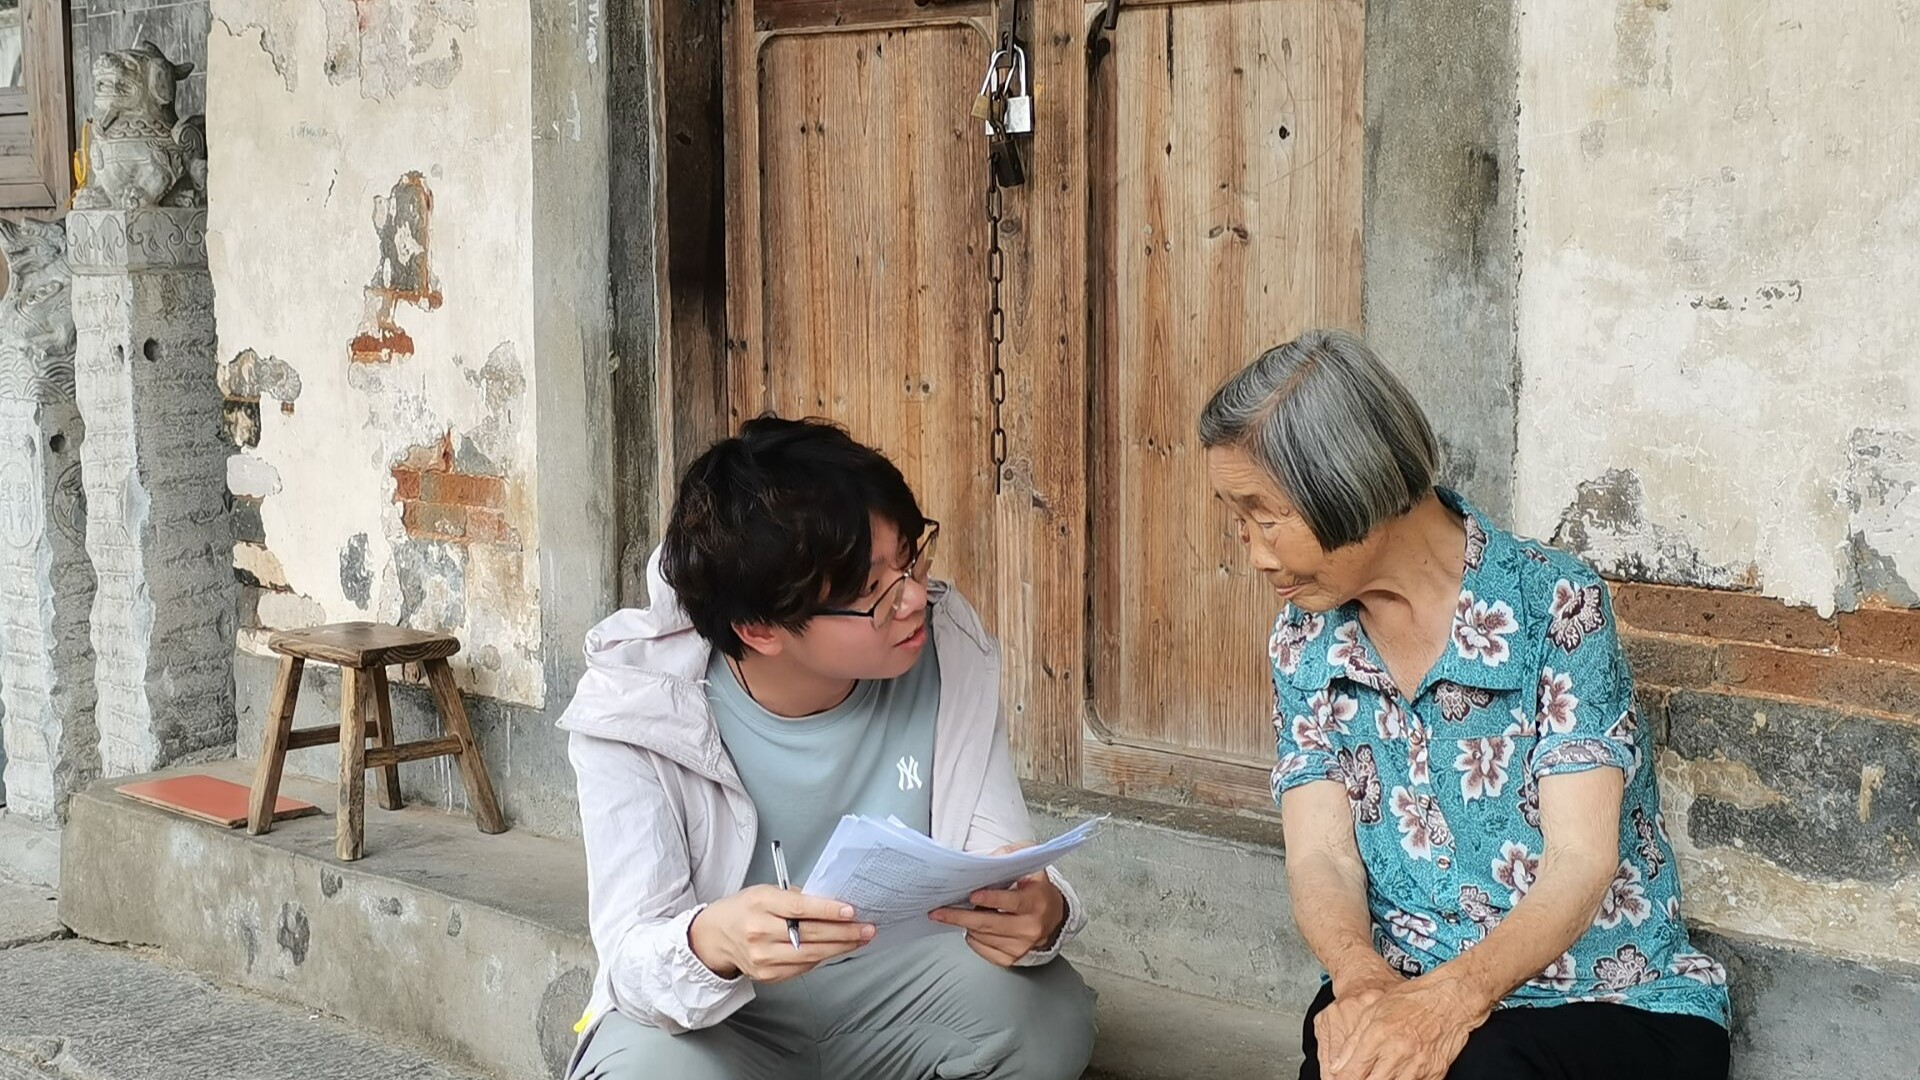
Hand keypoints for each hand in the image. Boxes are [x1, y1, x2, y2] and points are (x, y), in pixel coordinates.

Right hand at [688, 885, 873, 982]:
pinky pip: (802, 968)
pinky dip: (822, 958)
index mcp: (759, 904)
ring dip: (840, 948)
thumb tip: (831, 904)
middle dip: (844, 932)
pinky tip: (836, 949)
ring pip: (810, 955)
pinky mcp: (767, 975)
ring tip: (860, 939)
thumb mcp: (764, 891)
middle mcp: (759, 932)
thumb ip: (796, 898)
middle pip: (809, 935)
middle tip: (866, 928)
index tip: (851, 911)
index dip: (828, 911)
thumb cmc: (743, 909)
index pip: (800, 908)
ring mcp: (763, 958)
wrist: (714, 937)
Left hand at [929, 844, 1066, 966]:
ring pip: (983, 937)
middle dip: (960, 917)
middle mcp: (1030, 928)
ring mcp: (1021, 946)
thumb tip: (990, 858)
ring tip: (954, 913)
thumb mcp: (1032, 866)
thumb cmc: (1037, 890)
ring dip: (965, 925)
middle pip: (989, 924)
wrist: (1054, 919)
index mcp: (1036, 903)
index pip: (1011, 902)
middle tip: (937, 912)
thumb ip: (1013, 854)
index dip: (990, 899)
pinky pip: (984, 950)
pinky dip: (973, 938)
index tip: (972, 896)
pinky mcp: (1012, 959)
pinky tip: (971, 927)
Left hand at [1328, 973, 1489, 1079]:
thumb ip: (1352, 1041)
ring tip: (1376, 1075)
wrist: (1450, 999)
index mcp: (1379, 1035)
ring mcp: (1418, 1066)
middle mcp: (1398, 1052)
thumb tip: (1336, 1066)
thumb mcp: (1373, 1011)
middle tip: (1357, 1078)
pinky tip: (1395, 1077)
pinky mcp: (1435, 1073)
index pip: (1354, 1072)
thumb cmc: (1411, 1000)